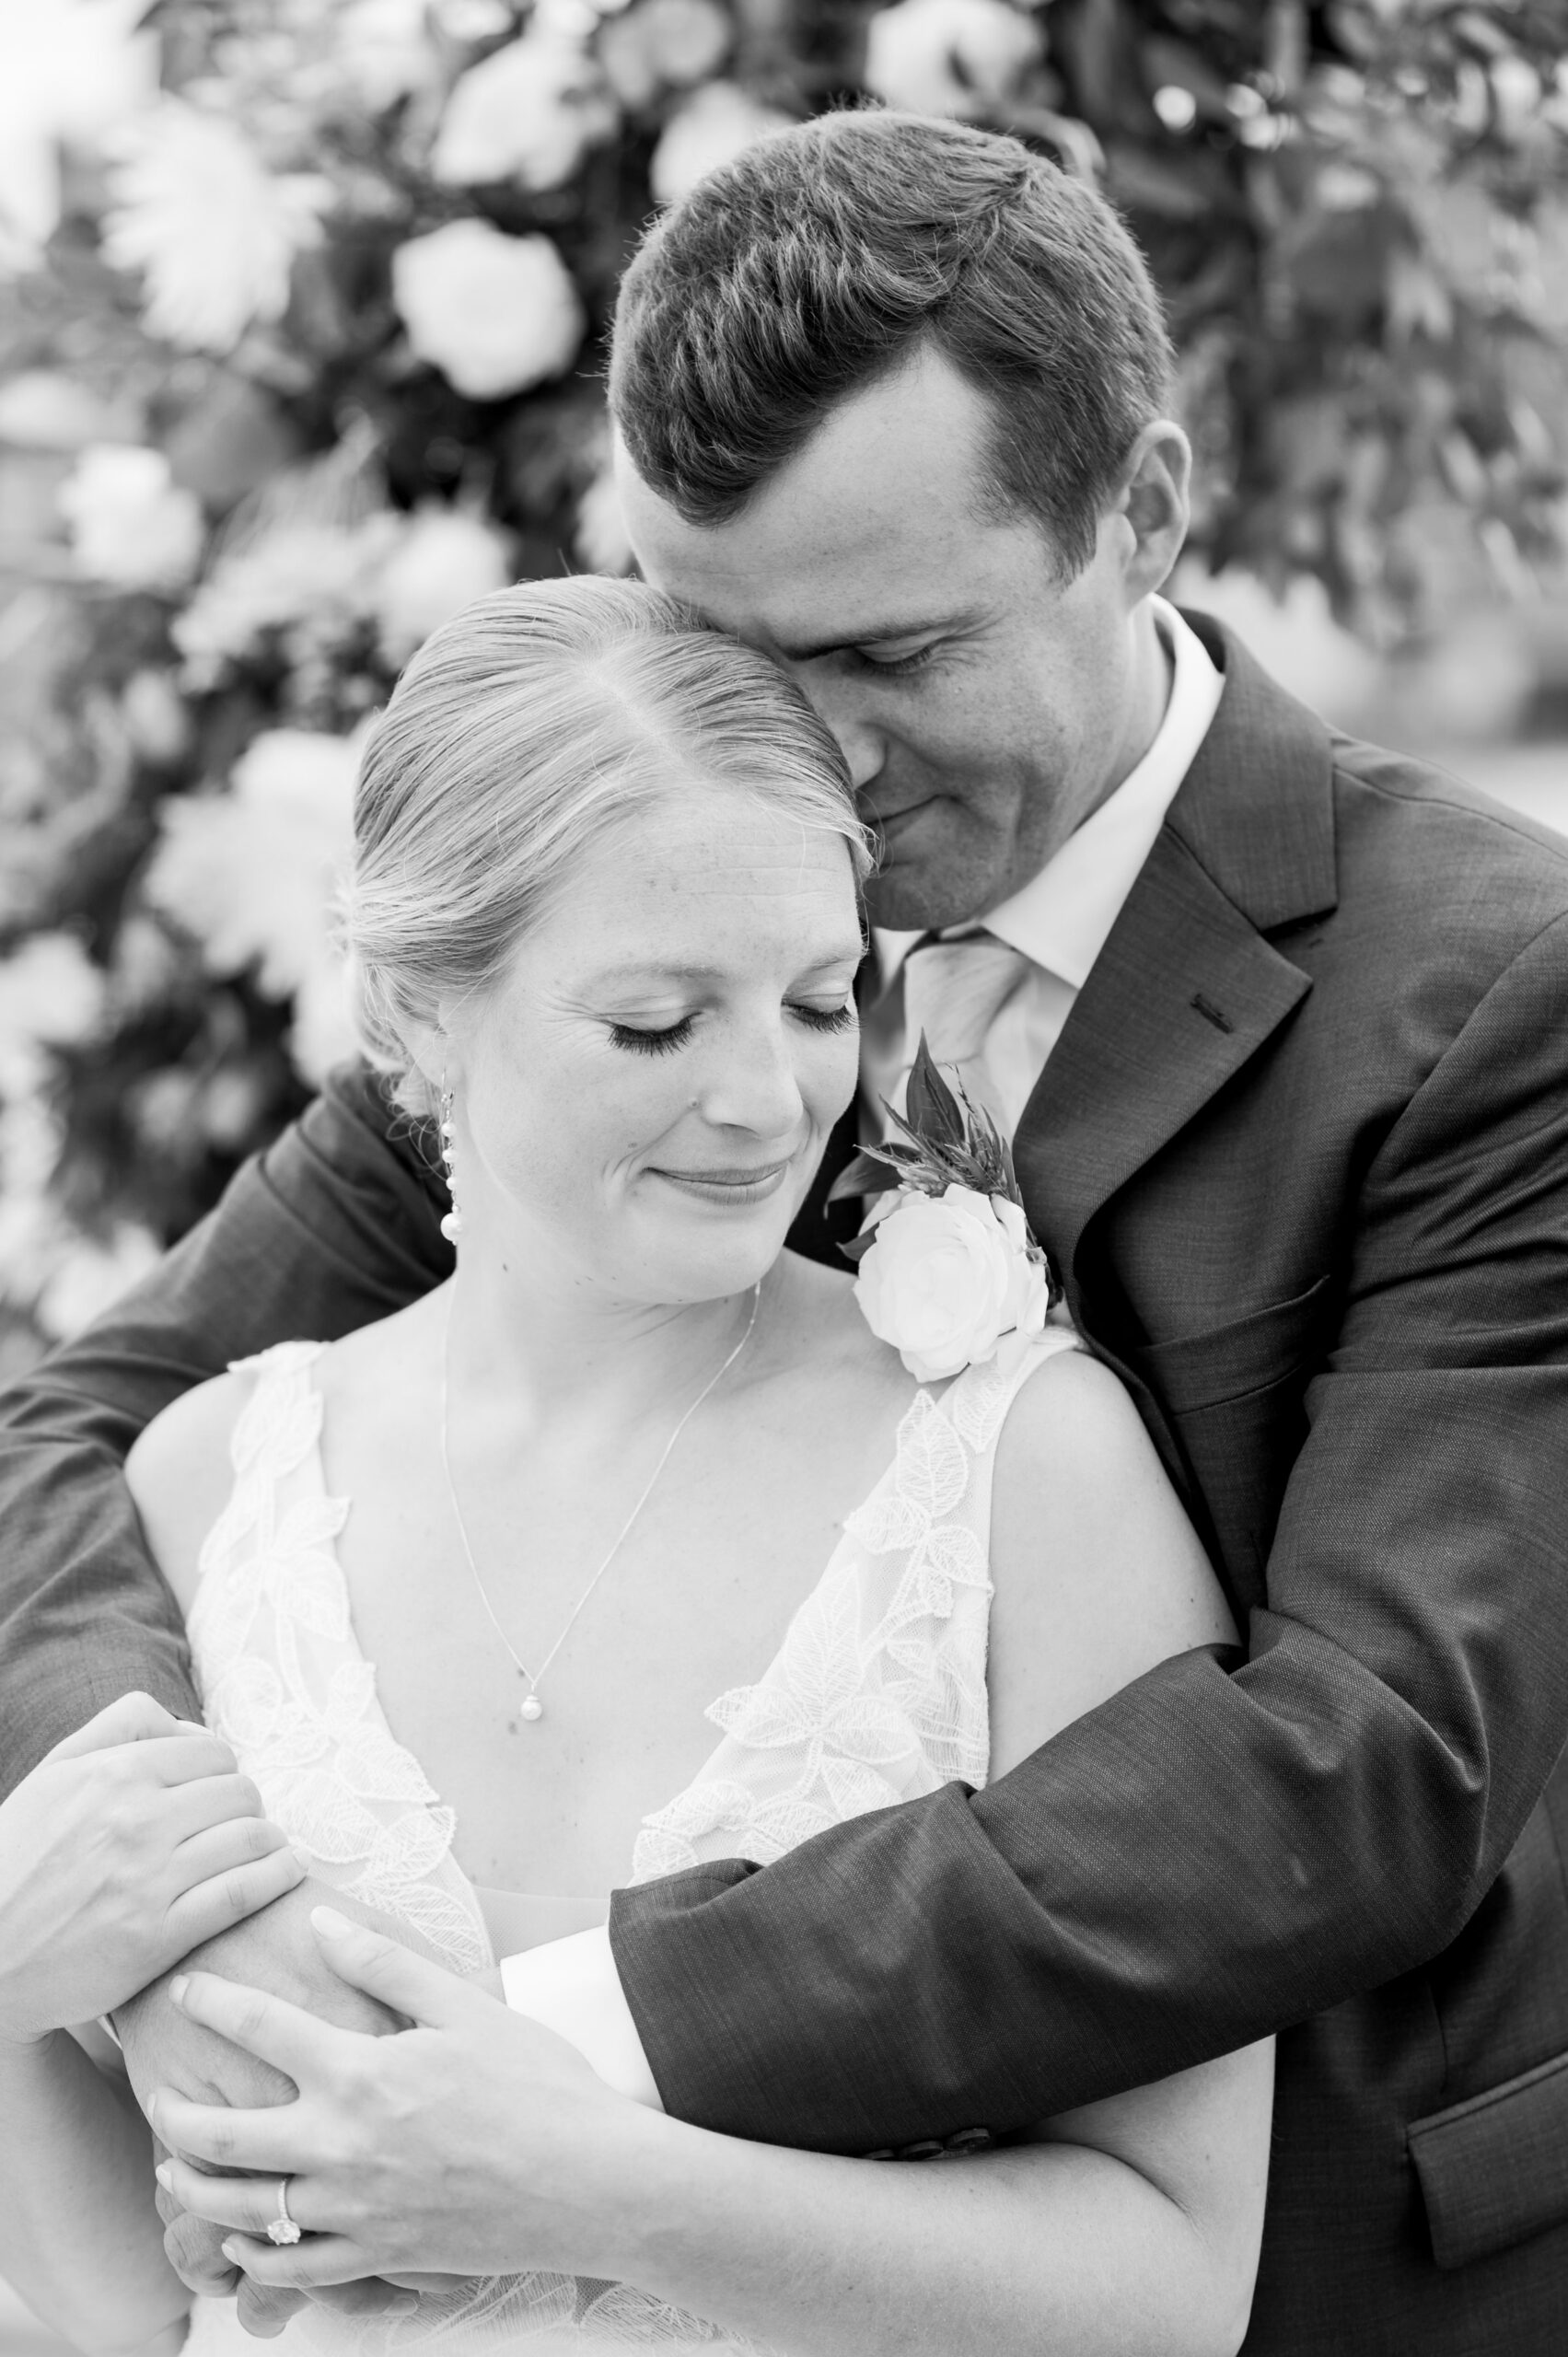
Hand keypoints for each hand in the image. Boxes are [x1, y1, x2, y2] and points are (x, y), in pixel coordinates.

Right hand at [0, 1692, 303, 2045]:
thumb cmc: (17, 1860)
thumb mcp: (53, 1774)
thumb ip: (119, 1729)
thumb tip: (189, 1726)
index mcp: (113, 1774)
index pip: (213, 1754)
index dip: (225, 1773)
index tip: (221, 1794)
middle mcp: (135, 1820)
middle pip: (239, 1793)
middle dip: (247, 1807)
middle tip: (240, 1825)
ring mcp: (148, 1880)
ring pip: (250, 1838)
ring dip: (269, 1841)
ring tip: (268, 1849)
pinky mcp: (157, 1937)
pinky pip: (241, 1893)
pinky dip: (276, 1877)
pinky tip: (285, 1872)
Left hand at [151, 1906, 665, 2290]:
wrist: (592, 2183)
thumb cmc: (539, 2085)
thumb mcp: (465, 2007)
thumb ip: (386, 1965)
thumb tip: (323, 1923)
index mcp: (362, 2075)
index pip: (261, 2031)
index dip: (212, 2004)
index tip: (183, 1990)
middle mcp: (342, 2148)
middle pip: (223, 2138)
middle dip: (175, 2116)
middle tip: (158, 2098)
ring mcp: (355, 2212)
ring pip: (242, 2213)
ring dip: (197, 2190)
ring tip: (176, 2171)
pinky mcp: (378, 2259)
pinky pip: (293, 2271)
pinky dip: (255, 2259)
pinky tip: (244, 2242)